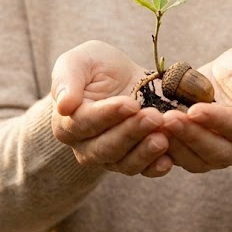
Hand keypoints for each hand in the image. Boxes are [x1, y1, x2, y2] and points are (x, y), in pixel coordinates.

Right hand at [50, 40, 172, 177]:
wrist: (124, 77)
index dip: (108, 115)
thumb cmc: (97, 66)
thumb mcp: (80, 61)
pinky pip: (142, 170)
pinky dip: (155, 168)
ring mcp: (110, 157)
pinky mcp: (133, 161)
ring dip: (145, 152)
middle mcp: (85, 146)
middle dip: (131, 132)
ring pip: (124, 163)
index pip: (85, 123)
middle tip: (154, 117)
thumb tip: (64, 106)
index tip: (131, 104)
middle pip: (105, 147)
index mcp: (67, 122)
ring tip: (163, 137)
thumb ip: (67, 79)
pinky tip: (168, 160)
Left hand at [162, 43, 231, 172]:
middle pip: (220, 151)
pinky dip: (167, 150)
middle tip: (168, 118)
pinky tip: (151, 133)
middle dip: (192, 135)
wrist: (230, 79)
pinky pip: (183, 160)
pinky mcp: (200, 156)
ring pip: (199, 161)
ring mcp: (223, 156)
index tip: (194, 109)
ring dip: (177, 145)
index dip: (219, 121)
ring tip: (157, 124)